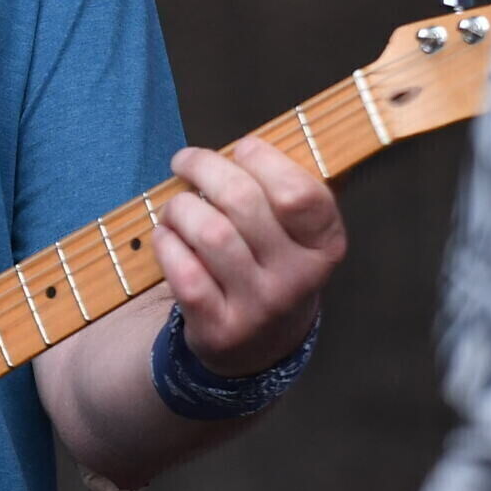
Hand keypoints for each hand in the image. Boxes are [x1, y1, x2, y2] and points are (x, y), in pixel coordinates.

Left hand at [151, 138, 344, 375]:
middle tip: (186, 161)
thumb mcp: (295, 233)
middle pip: (242, 201)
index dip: (264, 159)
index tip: (241, 148)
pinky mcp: (221, 328)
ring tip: (176, 206)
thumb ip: (279, 188)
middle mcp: (298, 278)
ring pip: (211, 233)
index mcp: (324, 245)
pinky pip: (185, 272)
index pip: (300, 192)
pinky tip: (166, 236)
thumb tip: (238, 145)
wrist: (259, 345)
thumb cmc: (270, 263)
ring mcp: (260, 307)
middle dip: (204, 168)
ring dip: (181, 207)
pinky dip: (167, 245)